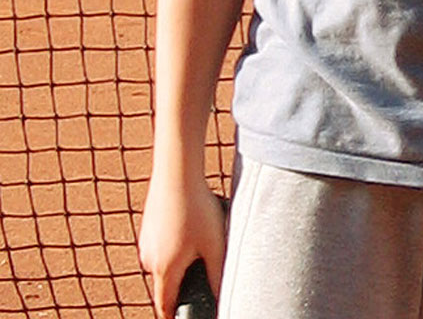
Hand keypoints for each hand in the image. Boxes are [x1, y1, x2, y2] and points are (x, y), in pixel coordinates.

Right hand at [139, 177, 226, 318]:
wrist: (177, 171)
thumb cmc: (196, 207)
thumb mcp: (214, 245)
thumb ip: (217, 274)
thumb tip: (221, 295)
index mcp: (164, 270)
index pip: (165, 305)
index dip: (172, 316)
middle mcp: (149, 258)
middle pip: (165, 282)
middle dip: (182, 281)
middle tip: (201, 266)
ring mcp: (146, 240)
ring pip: (163, 260)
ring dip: (179, 257)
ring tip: (198, 236)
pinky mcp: (148, 223)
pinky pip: (161, 241)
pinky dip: (174, 239)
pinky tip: (189, 221)